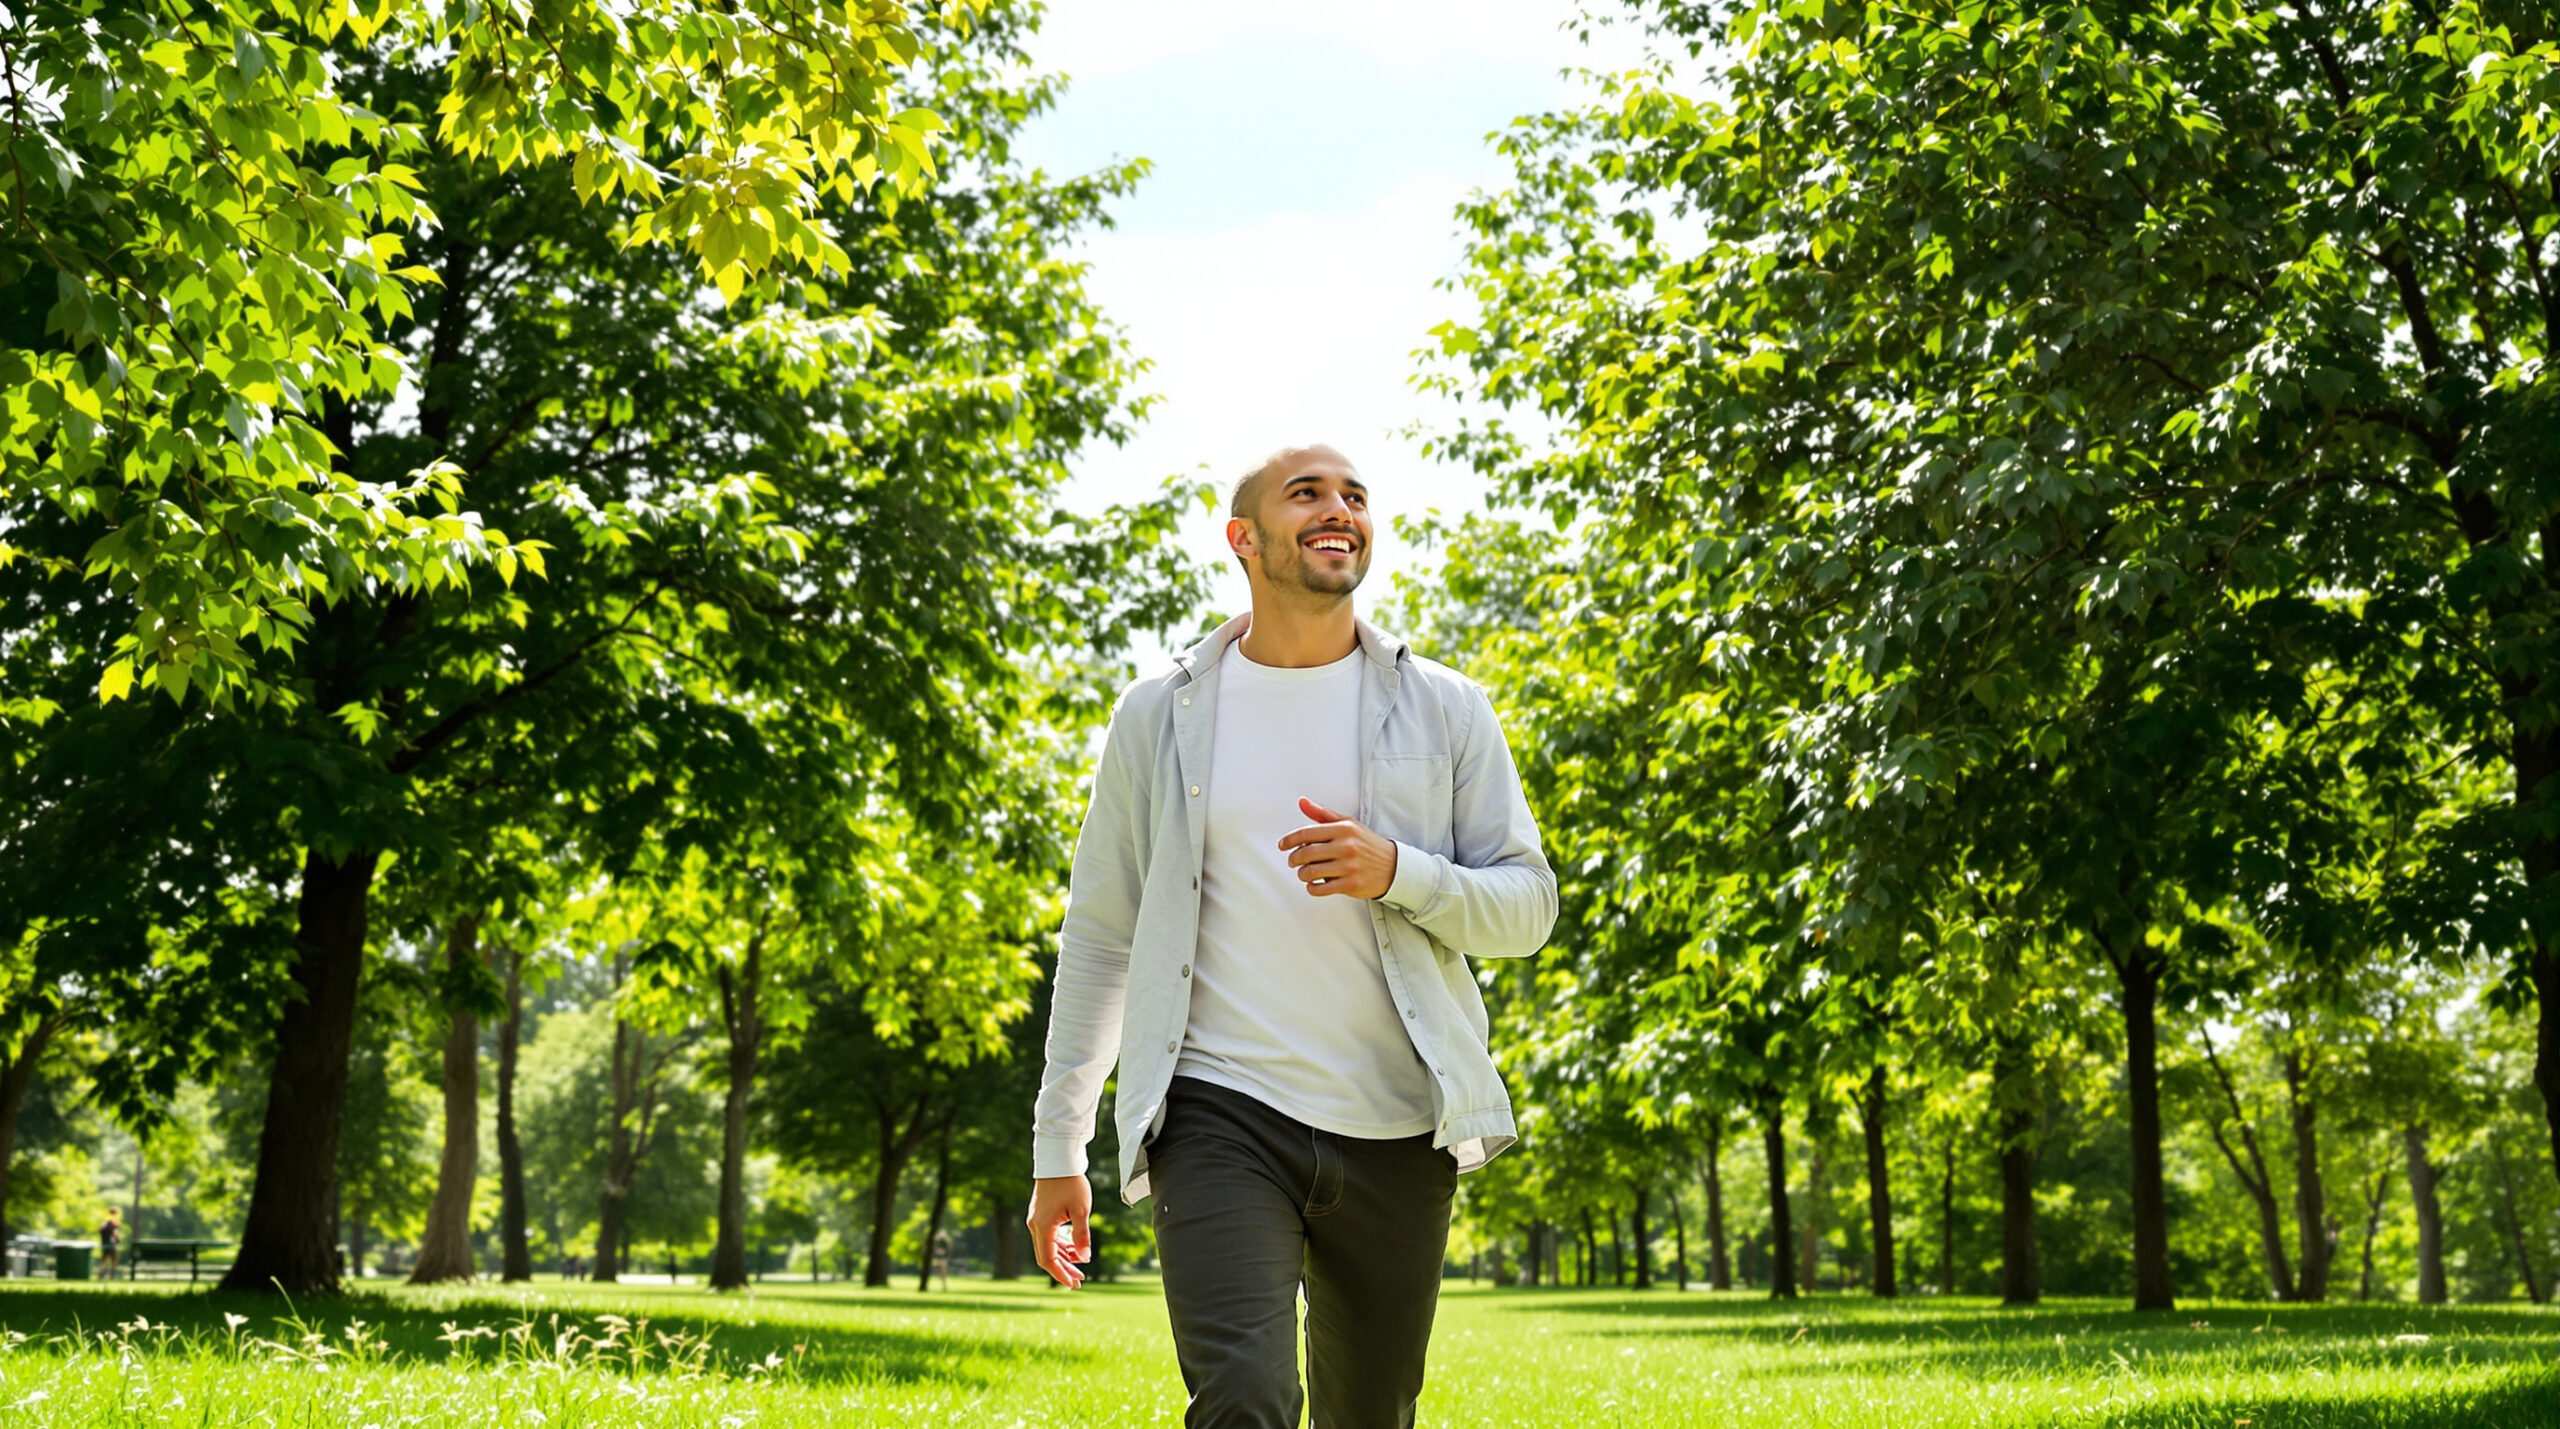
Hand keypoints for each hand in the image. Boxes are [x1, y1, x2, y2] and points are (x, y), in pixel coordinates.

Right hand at [1026, 1174, 1091, 1287]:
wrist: (1058, 1160)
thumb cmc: (1071, 1183)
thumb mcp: (1081, 1211)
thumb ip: (1082, 1236)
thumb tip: (1085, 1258)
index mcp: (1042, 1227)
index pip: (1048, 1260)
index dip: (1061, 1274)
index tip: (1074, 1283)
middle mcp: (1035, 1226)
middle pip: (1047, 1256)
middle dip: (1063, 1269)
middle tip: (1080, 1280)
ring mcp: (1036, 1220)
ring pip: (1048, 1246)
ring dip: (1063, 1257)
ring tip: (1081, 1265)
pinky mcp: (1040, 1214)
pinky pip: (1049, 1236)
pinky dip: (1060, 1245)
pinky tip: (1074, 1249)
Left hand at [1277, 797, 1398, 899]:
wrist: (1394, 866)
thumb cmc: (1367, 844)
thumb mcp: (1348, 824)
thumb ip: (1322, 814)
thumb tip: (1301, 802)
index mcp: (1344, 829)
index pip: (1307, 833)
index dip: (1290, 840)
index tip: (1282, 845)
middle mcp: (1346, 846)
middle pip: (1306, 853)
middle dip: (1294, 859)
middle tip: (1293, 861)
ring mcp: (1349, 866)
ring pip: (1311, 872)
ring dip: (1302, 874)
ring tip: (1304, 873)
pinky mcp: (1351, 884)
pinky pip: (1321, 888)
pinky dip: (1312, 888)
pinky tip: (1313, 884)